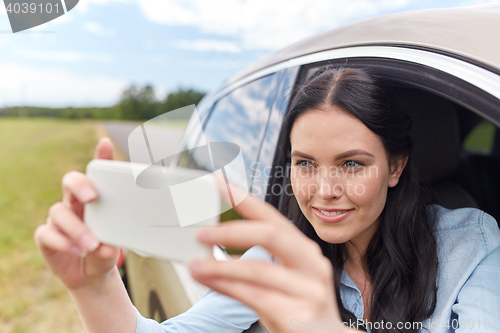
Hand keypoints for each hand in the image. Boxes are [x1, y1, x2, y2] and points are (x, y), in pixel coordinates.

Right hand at [34, 137, 119, 290]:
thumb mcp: (115, 246)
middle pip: (70, 181)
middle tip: (92, 197)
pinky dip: (63, 242)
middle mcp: (74, 204)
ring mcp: (59, 219)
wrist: (91, 275)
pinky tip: (77, 251)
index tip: (105, 144)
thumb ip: (114, 245)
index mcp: (94, 199)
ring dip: (76, 228)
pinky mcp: (47, 237)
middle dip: (80, 185)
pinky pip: (47, 234)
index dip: (100, 157)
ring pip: (59, 212)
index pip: (96, 174)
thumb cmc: (105, 251)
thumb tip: (109, 247)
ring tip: (92, 245)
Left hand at [189, 182, 343, 331]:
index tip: (220, 184)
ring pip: (257, 269)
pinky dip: (226, 287)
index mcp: (304, 250)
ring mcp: (309, 289)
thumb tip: (213, 244)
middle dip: (232, 231)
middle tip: (201, 232)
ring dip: (220, 265)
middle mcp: (311, 264)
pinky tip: (208, 281)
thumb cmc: (298, 306)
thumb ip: (258, 259)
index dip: (246, 199)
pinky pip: (254, 296)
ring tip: (194, 264)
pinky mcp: (299, 315)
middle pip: (271, 235)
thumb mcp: (284, 277)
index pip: (273, 217)